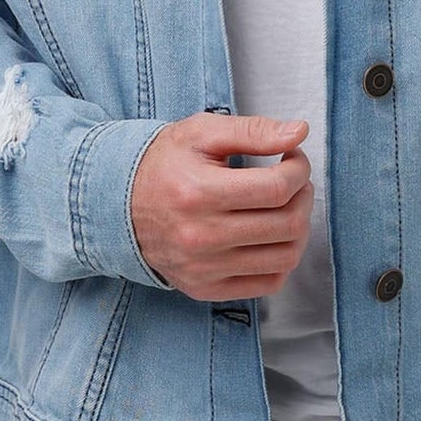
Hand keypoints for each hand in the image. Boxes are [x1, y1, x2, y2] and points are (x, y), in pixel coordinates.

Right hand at [129, 111, 312, 299]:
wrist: (117, 204)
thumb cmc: (164, 163)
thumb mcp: (202, 133)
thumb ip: (253, 130)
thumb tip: (299, 131)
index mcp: (199, 193)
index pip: (277, 188)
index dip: (299, 169)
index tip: (294, 158)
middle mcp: (201, 237)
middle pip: (287, 224)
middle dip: (304, 195)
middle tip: (294, 180)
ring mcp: (203, 269)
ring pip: (285, 257)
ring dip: (300, 228)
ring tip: (286, 206)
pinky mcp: (205, 289)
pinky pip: (267, 283)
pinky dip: (281, 258)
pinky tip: (271, 235)